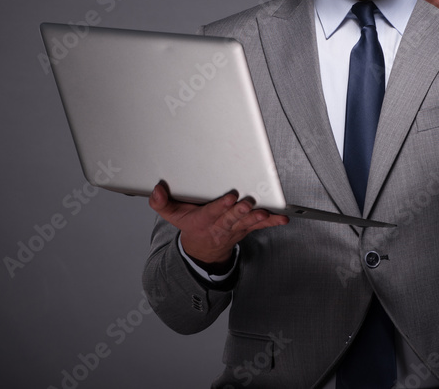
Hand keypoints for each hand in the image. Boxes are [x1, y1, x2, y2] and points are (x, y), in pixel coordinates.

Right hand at [149, 182, 287, 265]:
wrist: (204, 249)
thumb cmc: (191, 226)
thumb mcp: (172, 215)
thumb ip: (162, 203)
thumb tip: (156, 190)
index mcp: (202, 221)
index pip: (211, 213)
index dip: (220, 207)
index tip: (229, 198)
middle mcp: (220, 226)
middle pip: (230, 219)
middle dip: (239, 212)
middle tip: (248, 205)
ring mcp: (234, 228)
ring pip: (246, 223)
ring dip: (256, 218)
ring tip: (264, 213)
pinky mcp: (246, 228)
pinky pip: (260, 226)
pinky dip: (272, 222)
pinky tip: (281, 218)